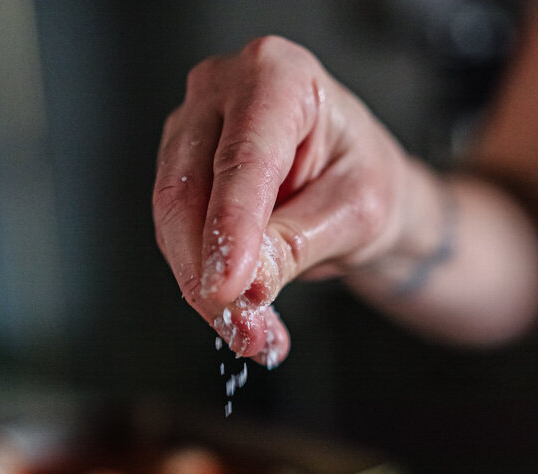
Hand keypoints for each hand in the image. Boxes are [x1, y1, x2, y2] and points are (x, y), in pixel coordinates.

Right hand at [153, 37, 416, 365]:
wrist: (358, 185)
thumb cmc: (363, 176)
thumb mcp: (354, 212)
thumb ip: (297, 242)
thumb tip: (247, 283)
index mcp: (278, 75)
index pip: (242, 160)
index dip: (232, 229)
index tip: (231, 287)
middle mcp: (224, 89)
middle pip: (189, 189)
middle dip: (211, 274)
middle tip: (246, 330)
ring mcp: (194, 127)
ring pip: (173, 219)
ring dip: (205, 288)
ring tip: (252, 335)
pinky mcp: (181, 169)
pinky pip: (177, 234)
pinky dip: (205, 284)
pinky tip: (239, 317)